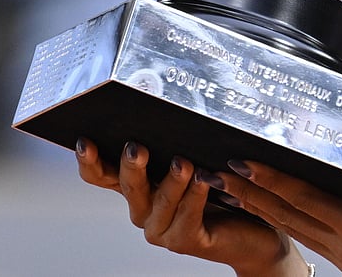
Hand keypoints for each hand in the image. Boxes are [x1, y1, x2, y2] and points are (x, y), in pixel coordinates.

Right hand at [74, 138, 309, 276]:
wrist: (257, 229)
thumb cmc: (225, 188)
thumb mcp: (199, 157)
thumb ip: (180, 142)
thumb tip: (173, 102)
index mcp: (139, 186)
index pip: (102, 175)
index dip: (90, 161)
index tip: (85, 141)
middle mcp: (144, 209)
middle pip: (128, 186)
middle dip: (131, 166)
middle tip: (137, 147)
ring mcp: (162, 228)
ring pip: (159, 203)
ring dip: (170, 182)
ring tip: (184, 163)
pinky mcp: (186, 241)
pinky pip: (186, 219)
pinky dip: (195, 199)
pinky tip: (205, 181)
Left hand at [210, 152, 341, 276]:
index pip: (302, 198)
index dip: (270, 178)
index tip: (244, 162)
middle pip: (287, 218)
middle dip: (251, 194)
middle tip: (222, 174)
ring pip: (296, 233)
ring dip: (265, 210)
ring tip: (238, 191)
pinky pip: (313, 243)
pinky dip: (291, 225)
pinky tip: (282, 215)